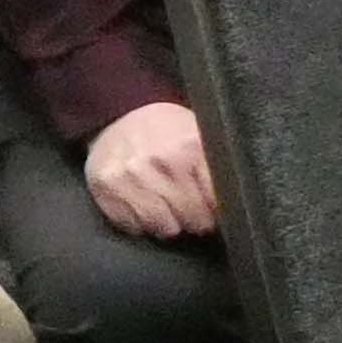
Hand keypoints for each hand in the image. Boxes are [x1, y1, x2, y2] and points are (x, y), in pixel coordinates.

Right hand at [79, 100, 222, 241]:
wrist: (118, 114)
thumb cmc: (166, 130)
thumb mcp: (198, 135)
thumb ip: (215, 167)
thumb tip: (236, 205)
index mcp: (189, 146)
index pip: (217, 202)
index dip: (218, 210)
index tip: (215, 209)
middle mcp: (159, 161)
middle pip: (193, 220)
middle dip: (195, 219)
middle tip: (191, 209)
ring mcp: (129, 176)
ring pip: (164, 228)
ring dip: (168, 223)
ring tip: (166, 205)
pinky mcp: (106, 188)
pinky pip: (134, 227)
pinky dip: (141, 222)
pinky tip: (142, 203)